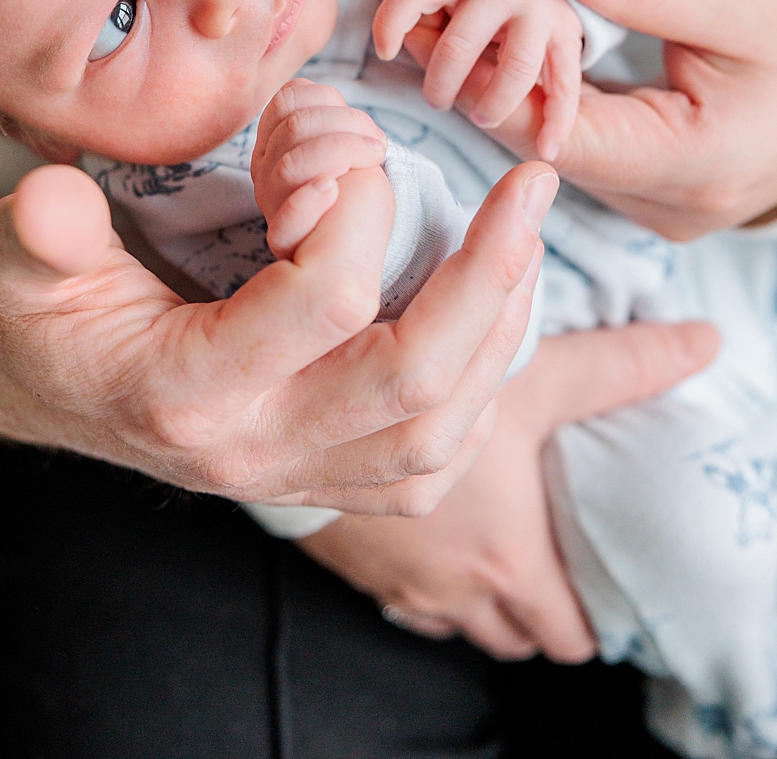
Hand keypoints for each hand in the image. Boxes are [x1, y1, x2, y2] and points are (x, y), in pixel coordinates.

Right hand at [0, 159, 556, 513]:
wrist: (22, 385)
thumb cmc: (24, 305)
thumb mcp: (10, 254)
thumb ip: (37, 228)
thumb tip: (54, 197)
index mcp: (179, 390)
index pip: (317, 306)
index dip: (354, 213)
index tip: (347, 150)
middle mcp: (247, 450)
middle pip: (411, 382)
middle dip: (486, 277)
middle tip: (527, 187)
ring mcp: (287, 478)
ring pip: (440, 433)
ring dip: (501, 333)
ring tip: (526, 238)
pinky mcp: (313, 483)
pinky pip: (428, 467)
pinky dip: (481, 394)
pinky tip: (493, 322)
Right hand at [251, 80, 387, 258]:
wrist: (353, 246)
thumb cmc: (354, 191)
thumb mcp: (339, 143)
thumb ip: (328, 120)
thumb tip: (333, 102)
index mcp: (272, 140)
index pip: (286, 100)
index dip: (330, 100)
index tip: (362, 125)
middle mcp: (263, 169)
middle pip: (295, 126)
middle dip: (348, 125)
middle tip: (377, 146)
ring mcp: (271, 201)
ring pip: (293, 162)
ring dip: (343, 152)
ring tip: (372, 160)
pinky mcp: (284, 236)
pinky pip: (288, 216)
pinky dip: (309, 199)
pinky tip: (330, 189)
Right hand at [298, 320, 716, 659]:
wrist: (277, 412)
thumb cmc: (401, 394)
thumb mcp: (522, 379)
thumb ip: (616, 366)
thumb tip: (701, 341)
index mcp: (510, 560)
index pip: (574, 624)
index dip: (594, 599)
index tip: (594, 563)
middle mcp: (459, 590)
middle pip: (528, 638)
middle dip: (545, 609)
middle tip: (554, 561)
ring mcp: (404, 588)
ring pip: (467, 627)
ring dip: (486, 599)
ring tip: (498, 553)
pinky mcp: (359, 570)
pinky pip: (409, 606)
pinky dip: (429, 584)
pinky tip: (435, 545)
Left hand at [373, 0, 582, 159]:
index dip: (390, 23)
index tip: (384, 52)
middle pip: (459, 44)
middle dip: (440, 84)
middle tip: (435, 101)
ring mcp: (537, 10)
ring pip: (516, 67)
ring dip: (494, 103)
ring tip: (481, 119)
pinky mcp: (567, 33)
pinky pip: (564, 83)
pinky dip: (556, 121)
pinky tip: (544, 149)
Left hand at [443, 0, 776, 239]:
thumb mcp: (737, 4)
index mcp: (690, 167)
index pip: (556, 136)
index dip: (485, 82)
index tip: (425, 31)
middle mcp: (668, 204)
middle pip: (547, 148)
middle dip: (483, 83)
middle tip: (415, 25)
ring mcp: (661, 207)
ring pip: (559, 153)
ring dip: (506, 94)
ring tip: (443, 35)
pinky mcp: (656, 193)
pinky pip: (583, 151)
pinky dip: (544, 106)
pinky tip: (503, 61)